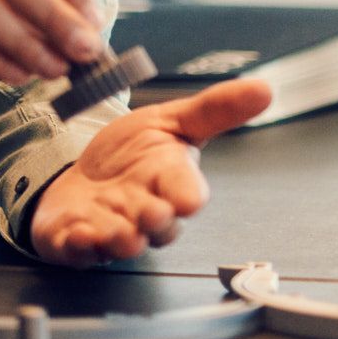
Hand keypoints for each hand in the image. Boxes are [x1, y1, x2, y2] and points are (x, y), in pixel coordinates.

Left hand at [28, 79, 271, 265]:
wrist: (84, 174)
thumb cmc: (132, 154)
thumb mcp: (169, 121)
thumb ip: (213, 109)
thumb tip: (264, 89)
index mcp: (169, 182)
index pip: (186, 190)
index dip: (188, 194)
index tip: (189, 198)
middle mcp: (144, 211)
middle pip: (158, 225)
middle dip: (156, 220)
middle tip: (152, 213)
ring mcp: (111, 228)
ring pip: (121, 242)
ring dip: (120, 239)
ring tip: (119, 232)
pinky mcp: (76, 240)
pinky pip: (77, 250)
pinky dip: (76, 245)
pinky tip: (73, 236)